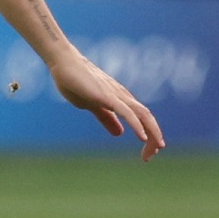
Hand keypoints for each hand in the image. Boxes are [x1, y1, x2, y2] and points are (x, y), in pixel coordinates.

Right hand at [48, 47, 164, 159]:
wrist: (63, 62)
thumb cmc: (75, 81)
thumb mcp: (91, 104)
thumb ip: (106, 118)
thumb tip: (119, 133)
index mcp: (120, 99)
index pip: (141, 118)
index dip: (149, 134)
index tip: (148, 151)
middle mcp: (123, 97)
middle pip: (147, 117)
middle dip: (154, 137)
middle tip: (153, 155)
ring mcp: (116, 95)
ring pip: (142, 114)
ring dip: (151, 132)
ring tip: (155, 149)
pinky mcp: (107, 95)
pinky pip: (127, 112)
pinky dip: (137, 125)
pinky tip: (142, 137)